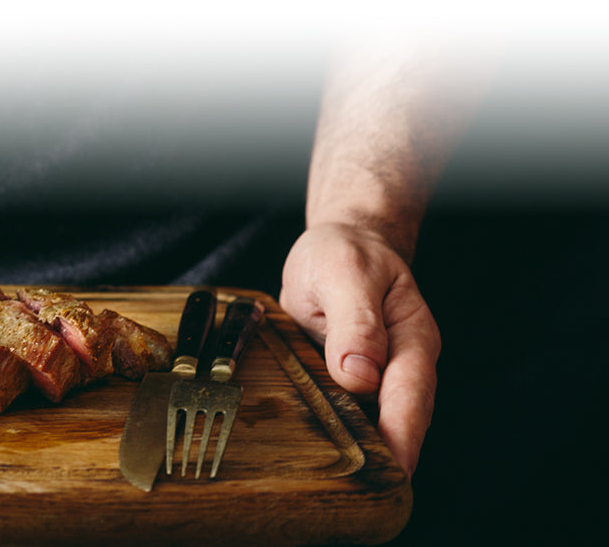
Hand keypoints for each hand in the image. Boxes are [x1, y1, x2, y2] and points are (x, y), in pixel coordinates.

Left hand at [279, 222, 439, 475]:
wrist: (339, 244)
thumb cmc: (344, 253)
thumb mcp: (343, 272)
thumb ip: (355, 320)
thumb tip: (360, 374)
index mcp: (411, 336)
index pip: (411, 393)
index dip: (403, 434)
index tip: (394, 468)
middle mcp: (402, 360)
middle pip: (400, 417)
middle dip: (389, 455)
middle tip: (369, 490)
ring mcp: (377, 373)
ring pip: (374, 418)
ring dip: (364, 448)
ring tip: (347, 483)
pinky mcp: (350, 379)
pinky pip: (349, 410)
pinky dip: (340, 431)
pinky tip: (324, 452)